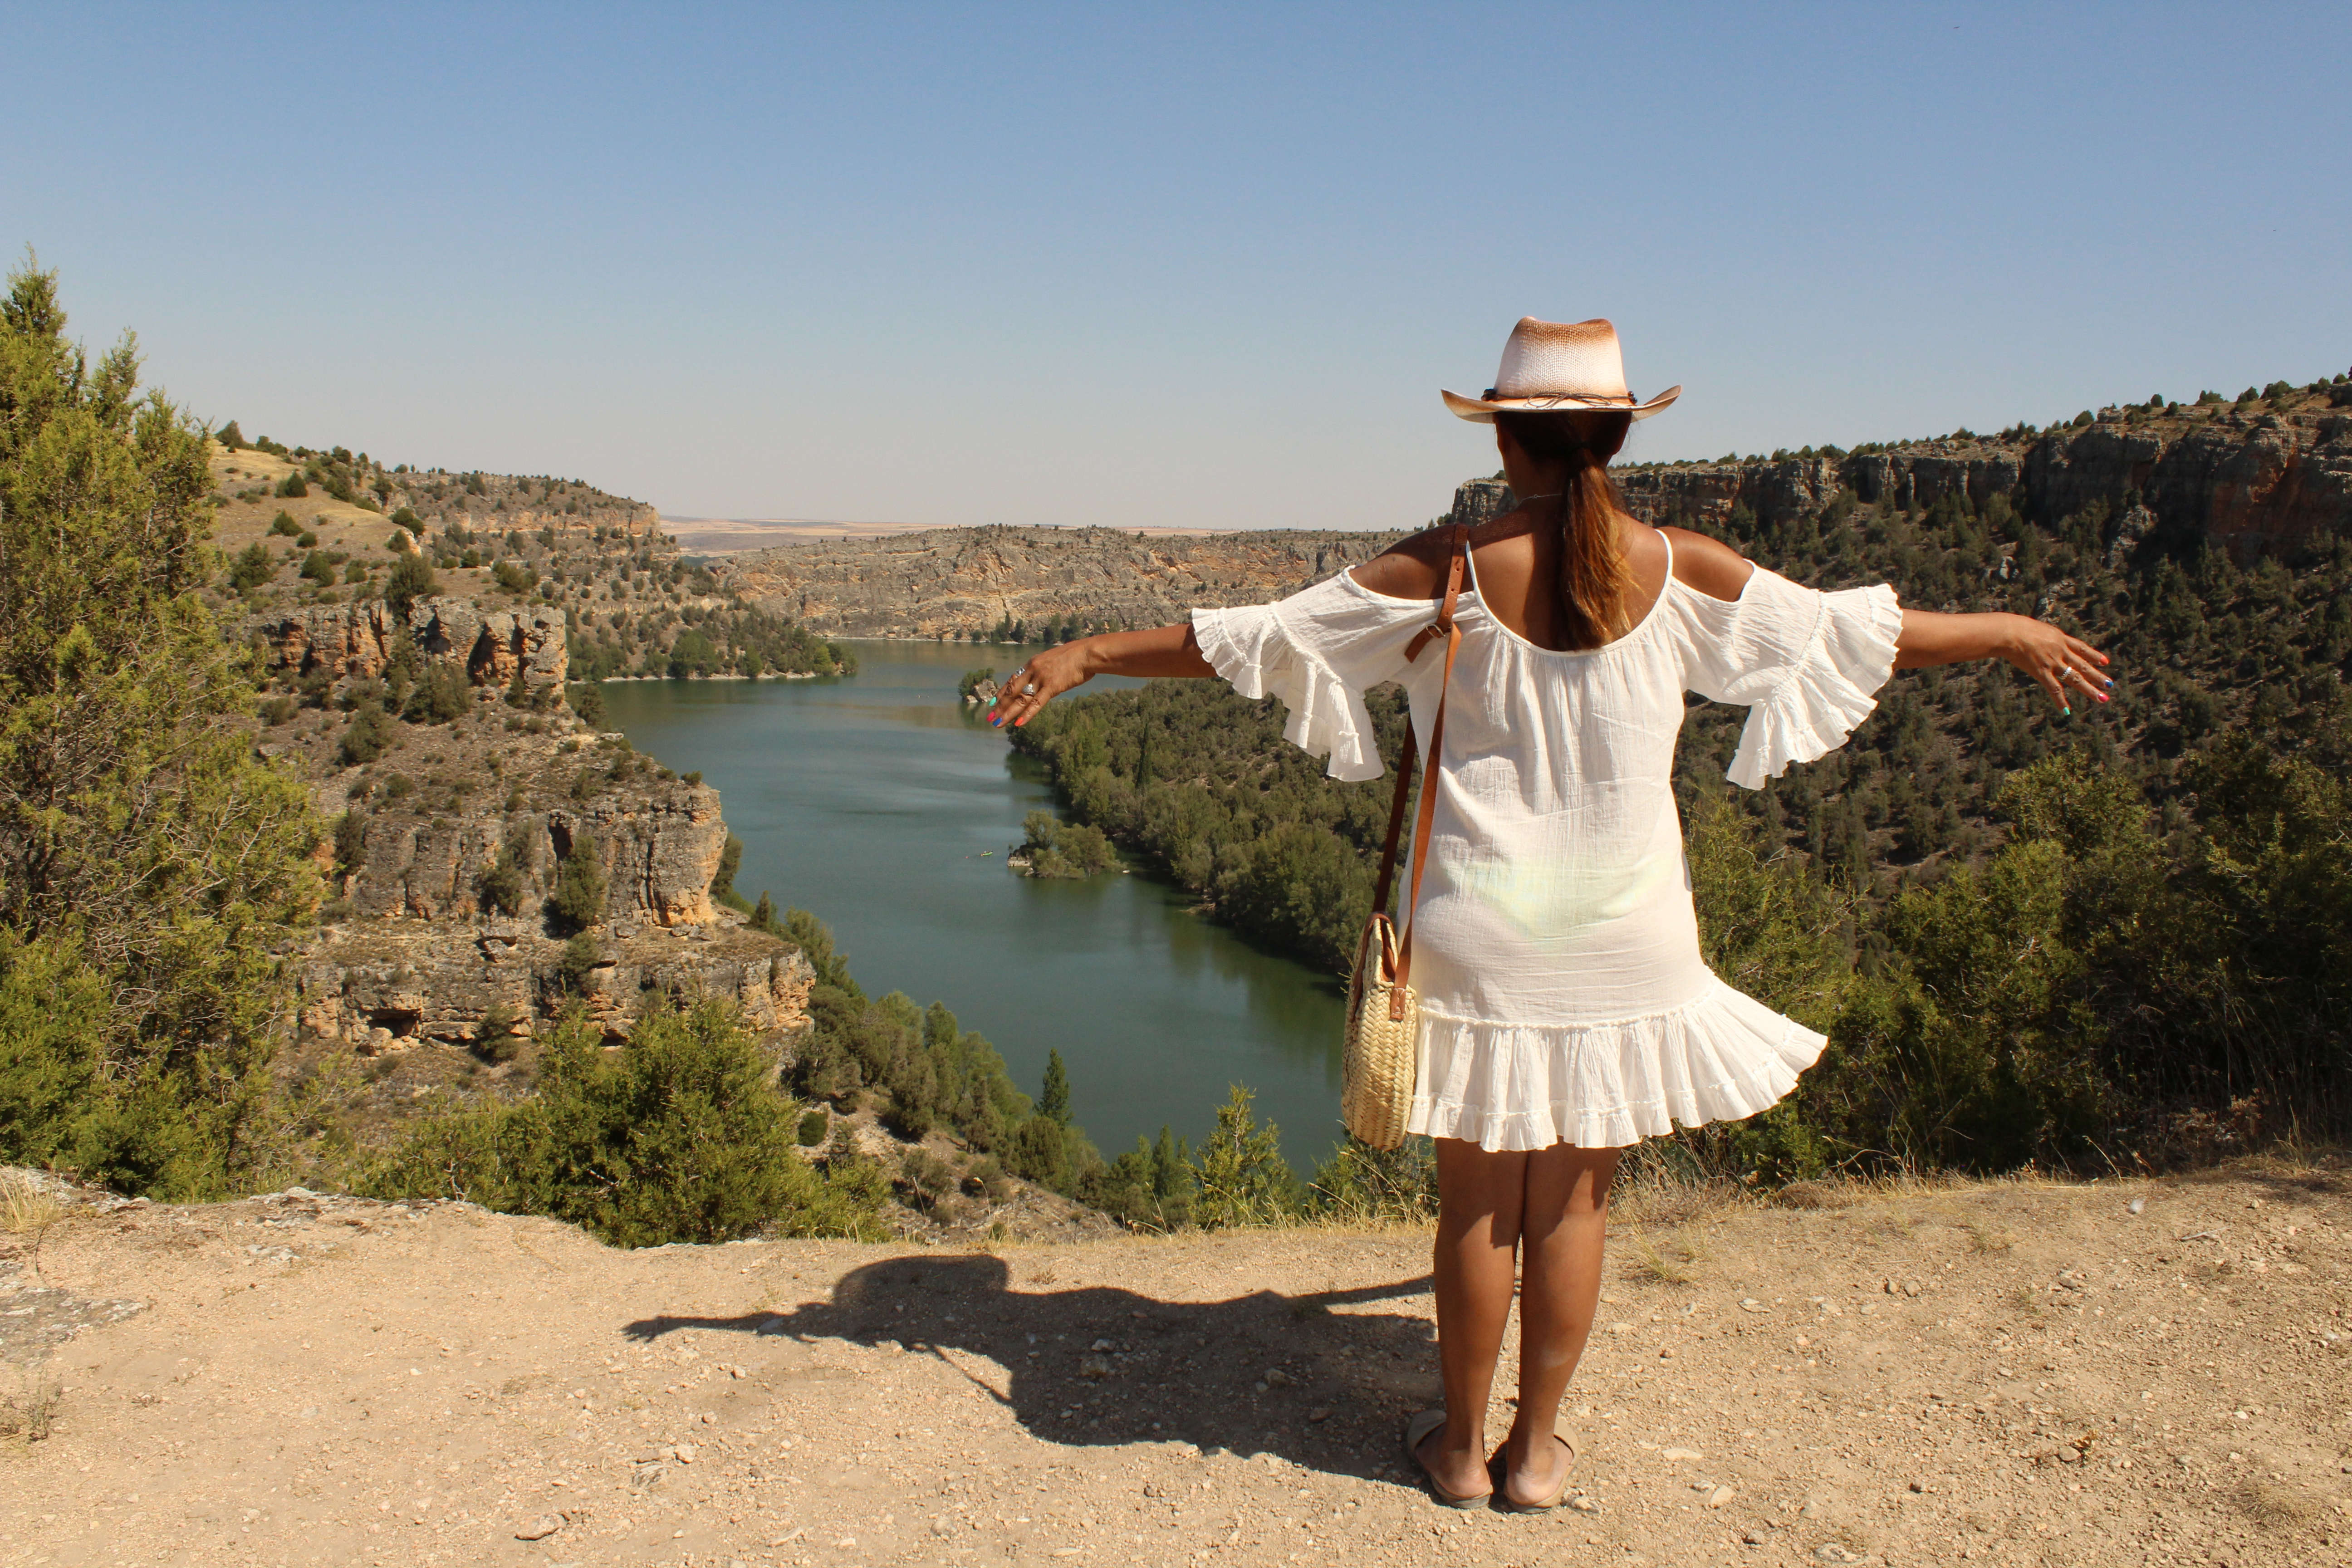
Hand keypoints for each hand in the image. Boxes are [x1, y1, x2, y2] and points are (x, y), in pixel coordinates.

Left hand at [987, 642, 1092, 727]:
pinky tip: (1019, 723)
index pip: (1012, 680)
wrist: (1086, 654)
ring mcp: (1041, 678)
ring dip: (1008, 713)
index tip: (992, 703)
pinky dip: (1028, 714)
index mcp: (1032, 664)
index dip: (1001, 693)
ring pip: (1020, 699)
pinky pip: (1037, 703)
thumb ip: (1043, 670)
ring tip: (998, 724)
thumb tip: (1038, 679)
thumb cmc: (1074, 657)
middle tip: (990, 718)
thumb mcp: (1052, 661)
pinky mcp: (1052, 686)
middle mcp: (1033, 670)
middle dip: (1000, 706)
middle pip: (1012, 691)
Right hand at [1997, 615, 2112, 713]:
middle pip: (2083, 665)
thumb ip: (2043, 638)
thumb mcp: (2036, 629)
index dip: (2094, 655)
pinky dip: (2060, 701)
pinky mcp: (2042, 672)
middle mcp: (2061, 651)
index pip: (2081, 648)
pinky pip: (2054, 689)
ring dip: (2090, 690)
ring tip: (2102, 699)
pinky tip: (2066, 711)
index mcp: (2060, 639)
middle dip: (2097, 676)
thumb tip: (2040, 640)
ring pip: (2075, 679)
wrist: (2011, 632)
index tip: (2105, 662)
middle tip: (2110, 685)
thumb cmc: (2017, 628)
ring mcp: (2053, 663)